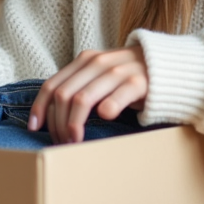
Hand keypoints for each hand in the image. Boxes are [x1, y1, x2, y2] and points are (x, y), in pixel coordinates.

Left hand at [28, 47, 147, 143]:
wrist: (169, 68)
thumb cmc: (128, 79)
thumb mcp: (100, 78)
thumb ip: (79, 87)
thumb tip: (51, 114)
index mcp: (85, 60)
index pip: (52, 85)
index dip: (40, 108)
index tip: (35, 128)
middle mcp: (98, 62)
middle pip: (64, 95)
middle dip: (57, 123)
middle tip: (62, 142)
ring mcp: (118, 70)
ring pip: (83, 99)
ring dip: (74, 124)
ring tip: (75, 141)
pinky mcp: (139, 82)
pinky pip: (116, 98)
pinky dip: (106, 110)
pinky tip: (104, 120)